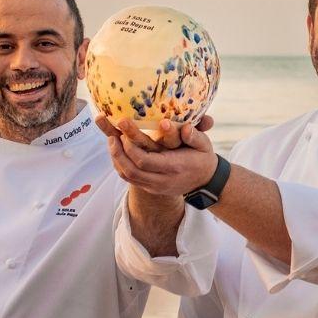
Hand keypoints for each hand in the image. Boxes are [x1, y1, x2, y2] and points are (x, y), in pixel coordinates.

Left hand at [95, 115, 218, 197]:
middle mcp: (162, 180)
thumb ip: (195, 136)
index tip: (123, 132)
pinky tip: (117, 152)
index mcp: (174, 167)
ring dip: (116, 159)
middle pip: (132, 171)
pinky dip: (120, 166)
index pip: (145, 161)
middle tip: (111, 136)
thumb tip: (185, 129)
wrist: (205, 181)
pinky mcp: (151, 188)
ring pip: (128, 176)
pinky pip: (130, 179)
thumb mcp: (204, 145)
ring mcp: (155, 186)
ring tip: (111, 141)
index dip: (130, 148)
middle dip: (118, 153)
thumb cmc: (203, 158)